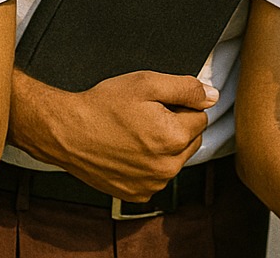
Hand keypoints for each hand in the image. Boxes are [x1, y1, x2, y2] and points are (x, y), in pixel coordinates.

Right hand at [14, 69, 215, 201]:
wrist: (66, 132)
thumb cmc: (104, 105)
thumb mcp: (146, 83)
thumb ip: (186, 88)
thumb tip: (213, 96)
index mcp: (174, 137)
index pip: (200, 117)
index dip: (180, 106)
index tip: (157, 104)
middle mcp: (167, 167)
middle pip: (191, 140)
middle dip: (176, 127)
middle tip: (145, 116)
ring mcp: (152, 185)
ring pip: (175, 160)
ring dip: (164, 147)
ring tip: (135, 133)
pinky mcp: (137, 195)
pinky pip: (157, 176)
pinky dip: (149, 165)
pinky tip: (129, 151)